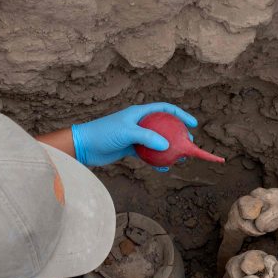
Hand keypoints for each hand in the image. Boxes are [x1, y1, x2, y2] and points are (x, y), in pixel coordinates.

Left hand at [71, 103, 197, 166]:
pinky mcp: (130, 149)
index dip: (180, 115)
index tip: (192, 124)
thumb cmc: (104, 134)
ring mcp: (135, 136)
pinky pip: (148, 154)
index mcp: (139, 113)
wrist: (85, 146)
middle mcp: (139, 122)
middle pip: (164, 126)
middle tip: (188, 144)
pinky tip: (164, 168)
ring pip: (157, 142)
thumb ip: (147, 137)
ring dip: (169, 150)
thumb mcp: (127, 133)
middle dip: (177, 135)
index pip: (165, 109)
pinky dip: (156, 160)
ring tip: (180, 158)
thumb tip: (166, 145)